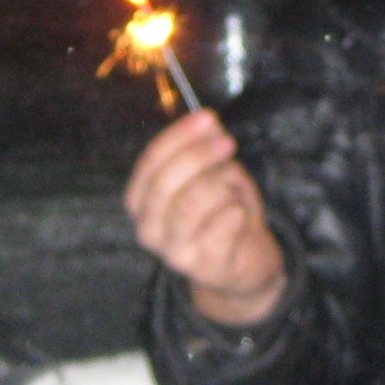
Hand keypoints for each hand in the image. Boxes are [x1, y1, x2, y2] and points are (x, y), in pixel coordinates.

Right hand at [123, 109, 287, 326]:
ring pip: (192, 204)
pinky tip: (239, 214)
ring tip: (233, 191)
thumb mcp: (213, 172)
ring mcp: (172, 252)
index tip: (207, 118)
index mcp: (141, 200)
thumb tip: (207, 121)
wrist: (244, 261)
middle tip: (228, 143)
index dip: (178, 137)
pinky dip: (236, 212)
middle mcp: (148, 228)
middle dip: (198, 157)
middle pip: (165, 184)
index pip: (150, 162)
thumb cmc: (222, 211)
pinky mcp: (202, 267)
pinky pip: (221, 227)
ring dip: (221, 188)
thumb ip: (205, 147)